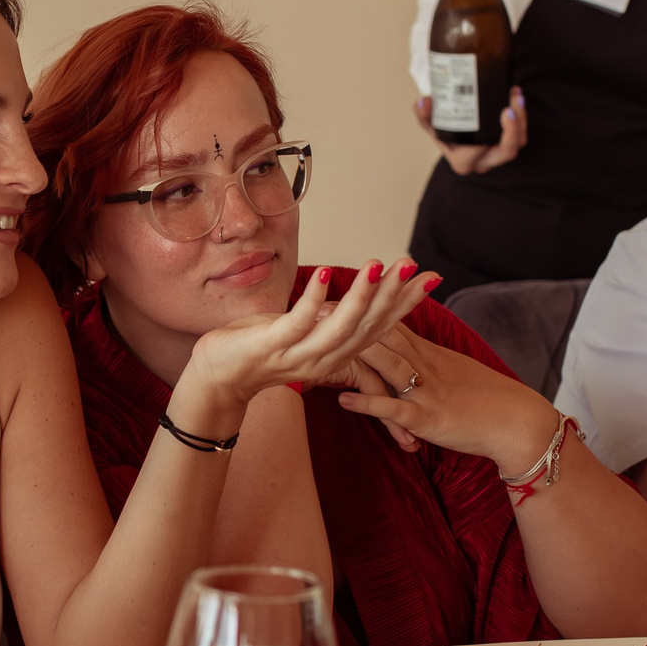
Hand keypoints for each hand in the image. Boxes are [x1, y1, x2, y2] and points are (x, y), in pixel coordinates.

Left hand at [181, 259, 435, 422]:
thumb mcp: (303, 330)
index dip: (405, 303)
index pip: (378, 327)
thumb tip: (357, 292)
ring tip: (375, 266)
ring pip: (338, 327)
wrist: (216, 379)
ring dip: (359, 295)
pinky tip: (323, 273)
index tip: (429, 277)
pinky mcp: (270, 347)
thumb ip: (330, 316)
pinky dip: (311, 298)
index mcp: (335, 355)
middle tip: (411, 266)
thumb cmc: (258, 347)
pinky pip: (296, 323)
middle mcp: (323, 359)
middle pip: (367, 327)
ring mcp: (297, 355)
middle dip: (392, 295)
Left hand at [329, 323, 562, 468]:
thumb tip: (399, 345)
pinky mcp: (427, 419)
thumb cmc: (484, 398)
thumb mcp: (452, 369)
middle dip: (349, 319)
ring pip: (387, 364)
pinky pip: (394, 409)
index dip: (361, 305)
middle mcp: (424, 366)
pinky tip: (341, 401)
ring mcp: (424, 392)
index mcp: (427, 353)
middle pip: (383, 334)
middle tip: (312, 306)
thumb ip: (423, 357)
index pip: (389, 318)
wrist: (515, 421)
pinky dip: (368, 404)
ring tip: (322, 345)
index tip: (329, 291)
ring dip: (352, 352)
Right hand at [412, 90, 526, 174]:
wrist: (456, 132)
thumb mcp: (430, 124)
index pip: (475, 154)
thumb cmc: (443, 131)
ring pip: (518, 143)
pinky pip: (520, 135)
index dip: (482, 140)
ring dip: (521, 120)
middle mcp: (484, 162)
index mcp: (463, 161)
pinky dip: (522, 117)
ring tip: (516, 96)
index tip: (481, 118)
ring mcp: (498, 154)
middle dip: (513, 131)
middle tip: (509, 108)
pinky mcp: (508, 144)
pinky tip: (515, 97)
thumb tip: (424, 102)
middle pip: (506, 152)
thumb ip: (423, 115)